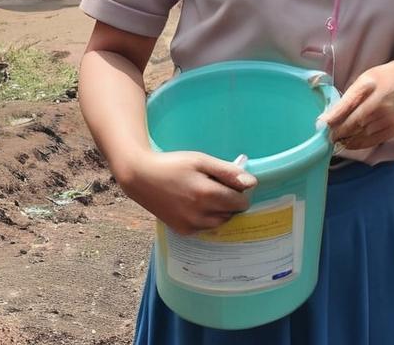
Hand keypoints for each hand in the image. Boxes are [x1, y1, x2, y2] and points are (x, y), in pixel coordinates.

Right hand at [121, 150, 256, 235]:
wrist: (141, 177)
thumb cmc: (173, 164)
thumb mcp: (202, 161)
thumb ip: (228, 172)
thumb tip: (252, 183)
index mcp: (207, 194)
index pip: (240, 202)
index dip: (241, 192)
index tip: (233, 182)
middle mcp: (199, 214)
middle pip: (231, 214)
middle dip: (231, 201)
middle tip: (217, 185)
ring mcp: (190, 225)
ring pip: (219, 223)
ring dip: (220, 211)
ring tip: (207, 194)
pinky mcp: (181, 231)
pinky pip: (205, 228)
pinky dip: (207, 218)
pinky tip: (196, 204)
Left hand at [320, 60, 393, 150]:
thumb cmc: (380, 80)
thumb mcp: (361, 81)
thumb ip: (345, 100)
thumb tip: (325, 119)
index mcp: (371, 88)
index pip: (348, 107)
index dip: (333, 119)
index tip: (320, 126)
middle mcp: (381, 106)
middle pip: (354, 124)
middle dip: (337, 132)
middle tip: (324, 136)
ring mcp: (388, 121)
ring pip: (361, 135)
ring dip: (346, 139)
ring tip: (335, 139)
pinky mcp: (392, 130)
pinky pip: (371, 142)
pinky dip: (357, 144)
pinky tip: (348, 142)